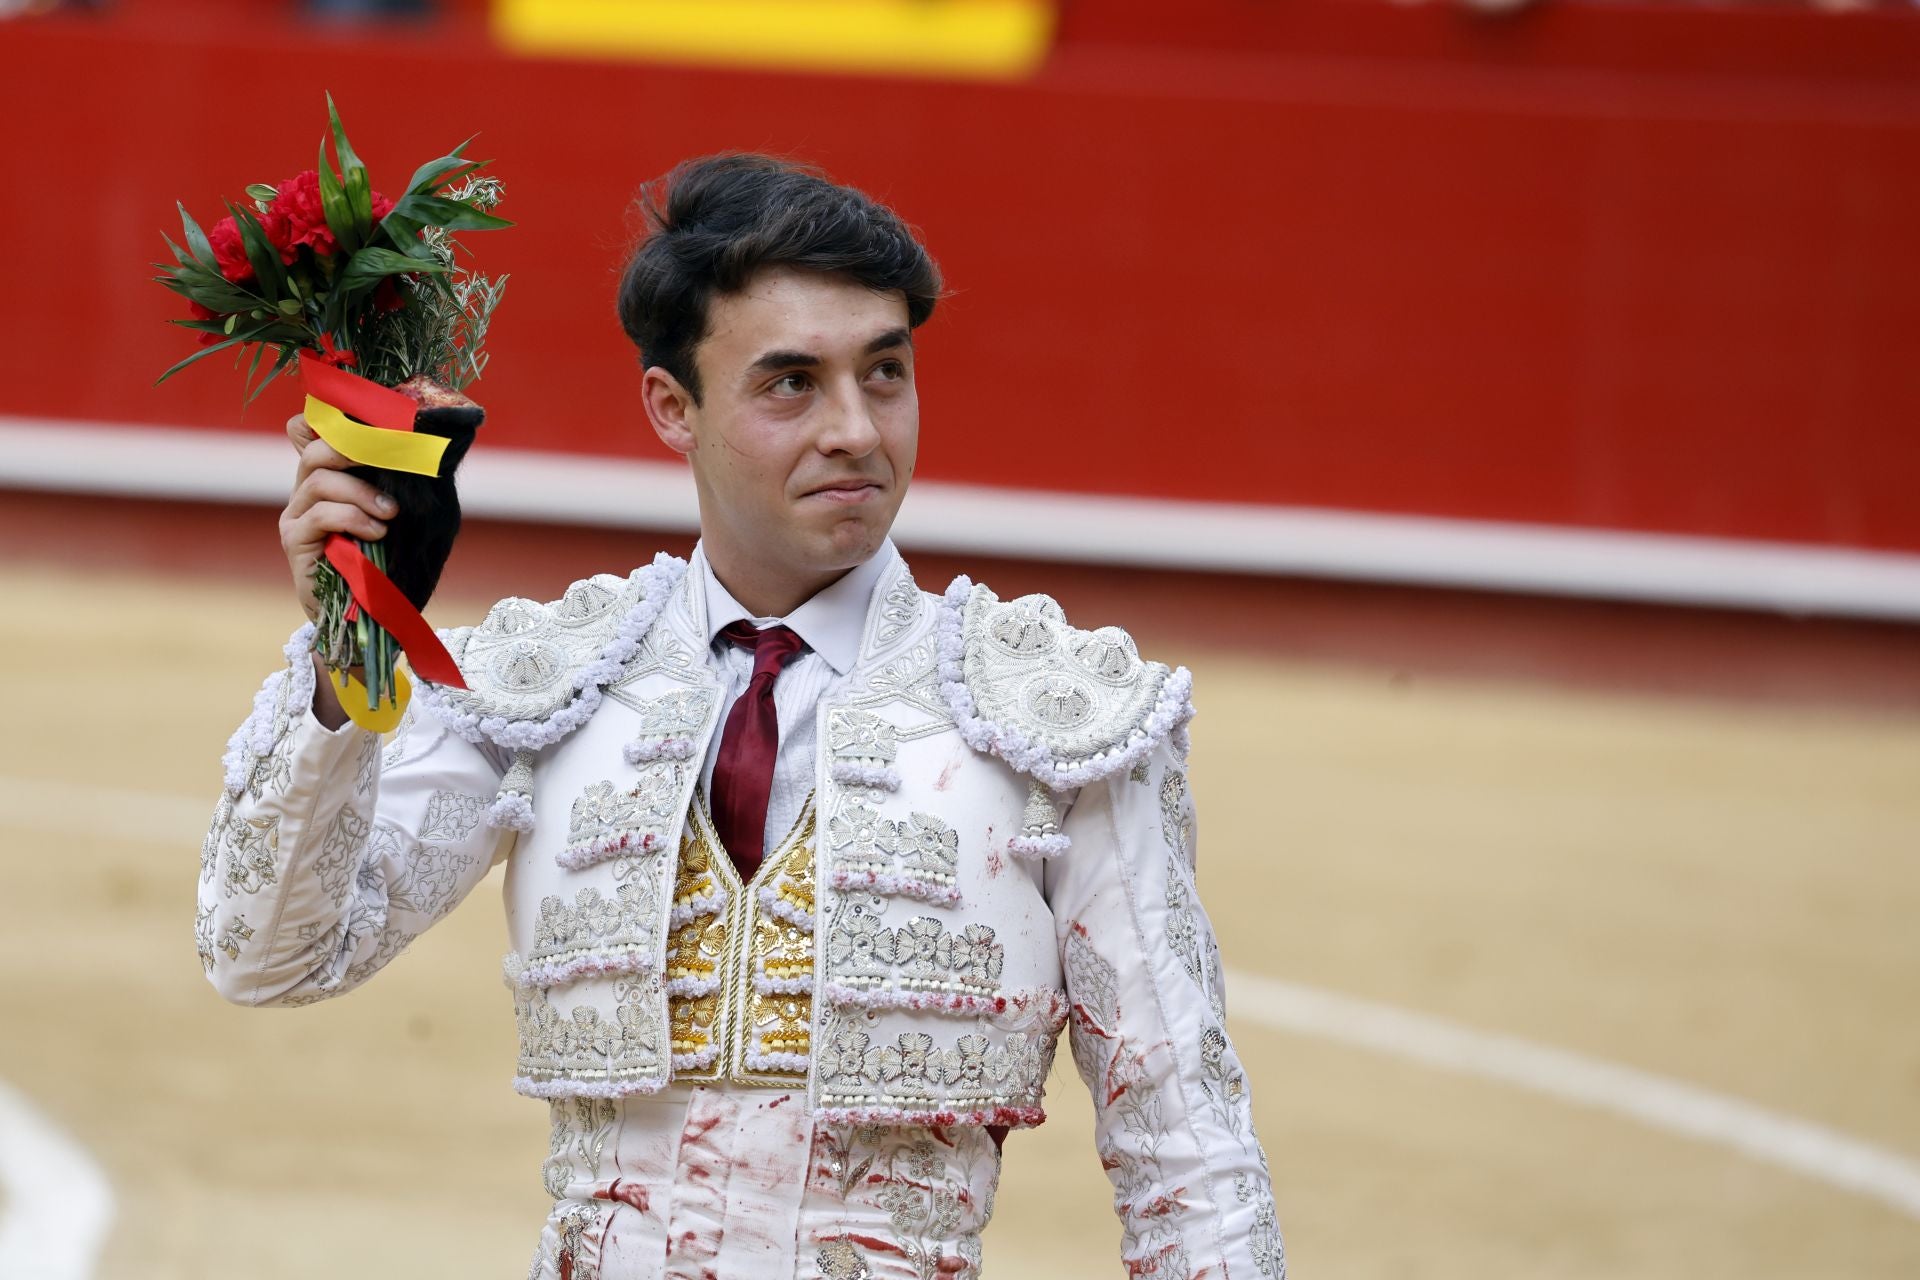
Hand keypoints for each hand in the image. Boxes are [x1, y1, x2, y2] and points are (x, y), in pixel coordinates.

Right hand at [278, 412, 394, 624]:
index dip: (329, 421)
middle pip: (315, 448)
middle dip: (355, 448)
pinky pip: (320, 513)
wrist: (372, 616)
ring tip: (390, 513)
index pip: (307, 431)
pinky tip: (376, 531)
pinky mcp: (294, 539)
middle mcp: (306, 491)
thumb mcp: (401, 515)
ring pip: (320, 478)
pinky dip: (353, 517)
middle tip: (390, 460)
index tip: (371, 425)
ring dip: (362, 492)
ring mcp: (297, 514)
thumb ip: (398, 483)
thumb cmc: (391, 563)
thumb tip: (424, 448)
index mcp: (330, 478)